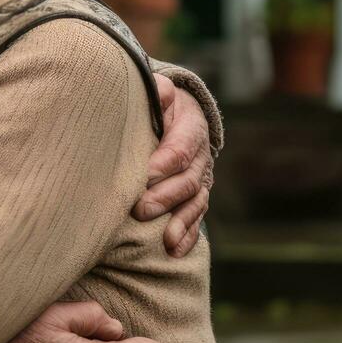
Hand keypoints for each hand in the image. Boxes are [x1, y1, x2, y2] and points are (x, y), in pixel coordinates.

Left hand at [133, 74, 210, 256]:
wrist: (178, 115)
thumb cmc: (158, 105)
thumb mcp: (160, 92)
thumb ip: (158, 92)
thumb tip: (161, 92)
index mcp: (192, 129)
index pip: (179, 149)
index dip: (162, 164)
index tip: (142, 175)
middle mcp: (200, 157)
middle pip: (187, 181)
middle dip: (165, 197)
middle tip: (140, 209)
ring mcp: (200, 180)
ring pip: (194, 204)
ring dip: (180, 223)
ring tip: (166, 241)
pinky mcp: (195, 197)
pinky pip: (196, 218)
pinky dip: (188, 235)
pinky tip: (175, 250)